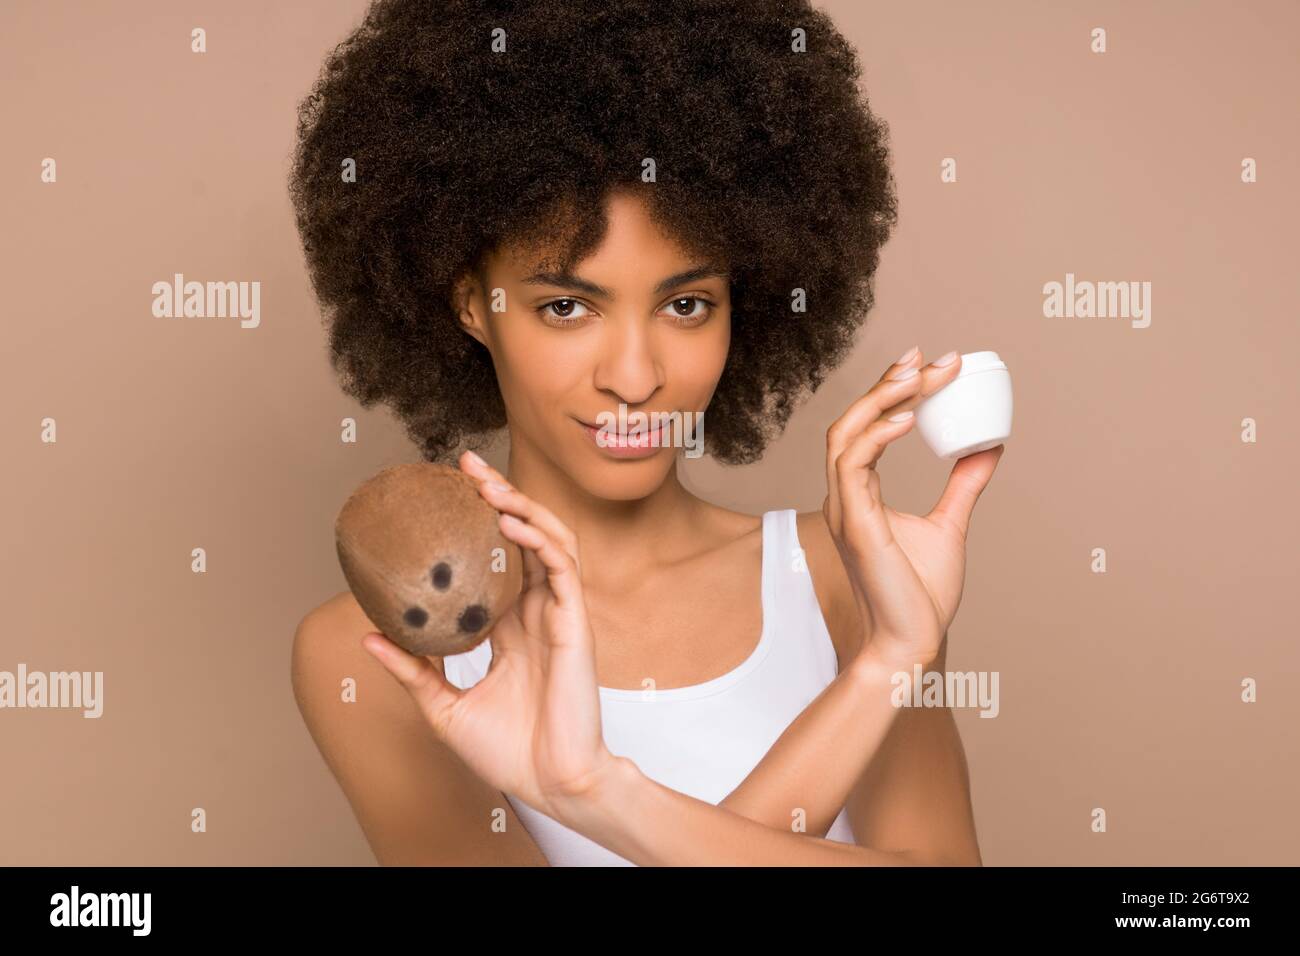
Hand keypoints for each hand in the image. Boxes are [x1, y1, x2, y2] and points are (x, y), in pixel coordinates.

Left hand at [360, 451, 617, 819]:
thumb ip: (412, 669)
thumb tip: (368, 636)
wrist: (548, 783)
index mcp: (511, 627)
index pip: (497, 558)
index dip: (477, 523)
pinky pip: (560, 567)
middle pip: (523, 535)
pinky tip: (512, 523)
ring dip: (521, 506)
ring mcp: (557, 613)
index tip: (445, 495)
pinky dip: (539, 539)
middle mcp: (535, 611)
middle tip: (464, 465)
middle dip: (498, 495)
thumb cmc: (506, 752)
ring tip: (487, 483)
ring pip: (547, 539)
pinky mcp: (575, 622)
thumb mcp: (443, 706)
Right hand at [824, 347, 1004, 671]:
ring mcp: (846, 509)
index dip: (893, 391)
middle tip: (927, 357)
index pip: (867, 428)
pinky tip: (909, 418)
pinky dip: (878, 436)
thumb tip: (989, 446)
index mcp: (861, 494)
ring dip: (881, 400)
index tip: (930, 364)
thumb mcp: (950, 525)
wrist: (911, 643)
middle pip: (852, 421)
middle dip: (888, 384)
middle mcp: (847, 496)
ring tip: (920, 375)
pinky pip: (855, 466)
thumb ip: (963, 484)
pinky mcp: (856, 524)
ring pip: (846, 435)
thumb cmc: (921, 596)